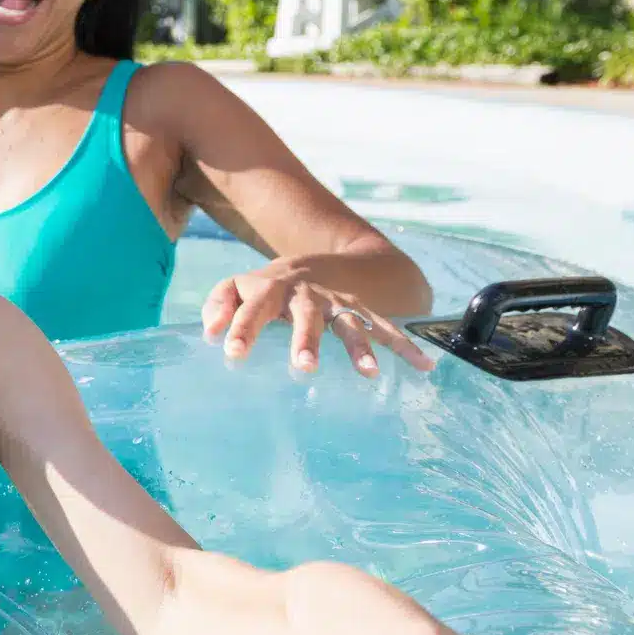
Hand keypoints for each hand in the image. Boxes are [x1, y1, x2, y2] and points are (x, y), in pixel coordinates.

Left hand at [202, 265, 430, 376]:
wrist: (319, 261)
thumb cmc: (268, 288)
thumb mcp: (239, 287)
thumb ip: (218, 304)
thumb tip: (209, 333)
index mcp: (270, 289)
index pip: (252, 309)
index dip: (242, 329)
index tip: (232, 353)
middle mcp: (307, 295)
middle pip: (306, 316)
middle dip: (307, 340)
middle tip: (305, 366)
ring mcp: (338, 301)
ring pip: (351, 321)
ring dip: (359, 346)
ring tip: (369, 373)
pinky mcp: (363, 310)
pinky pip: (387, 328)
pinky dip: (406, 346)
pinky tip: (424, 366)